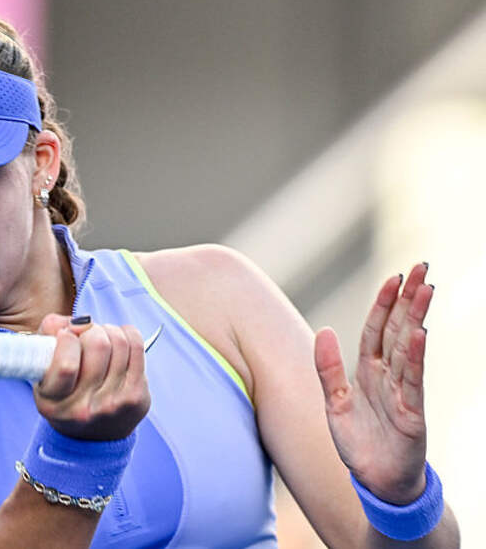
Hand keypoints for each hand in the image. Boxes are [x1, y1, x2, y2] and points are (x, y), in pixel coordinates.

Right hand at [32, 314, 150, 440]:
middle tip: (85, 336)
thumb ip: (46, 338)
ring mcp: (114, 403)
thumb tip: (71, 322)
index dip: (67, 338)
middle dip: (90, 330)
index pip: (66, 364)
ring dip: (108, 330)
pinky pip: (136, 346)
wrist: (93, 437)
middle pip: (98, 344)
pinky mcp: (136, 396)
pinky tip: (118, 341)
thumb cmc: (64, 395)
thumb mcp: (42, 374)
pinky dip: (127, 333)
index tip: (66, 336)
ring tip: (101, 339)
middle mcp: (84, 408)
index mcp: (54, 403)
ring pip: (119, 341)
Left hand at [314, 262, 432, 503]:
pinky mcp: (412, 413)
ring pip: (409, 348)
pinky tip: (420, 333)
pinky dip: (415, 356)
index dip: (384, 304)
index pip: (376, 329)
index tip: (395, 277)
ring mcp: (403, 393)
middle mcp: (388, 377)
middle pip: (397, 330)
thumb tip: (324, 330)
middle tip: (422, 268)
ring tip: (426, 290)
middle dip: (408, 299)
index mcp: (368, 372)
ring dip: (416, 317)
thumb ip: (328, 368)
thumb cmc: (358, 442)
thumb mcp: (334, 403)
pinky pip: (413, 380)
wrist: (376, 482)